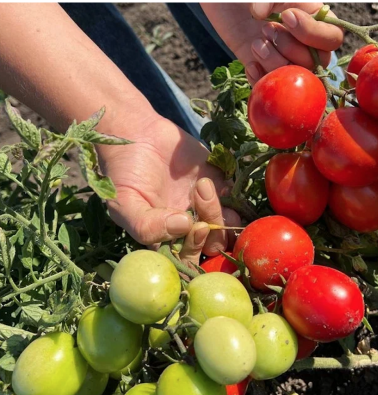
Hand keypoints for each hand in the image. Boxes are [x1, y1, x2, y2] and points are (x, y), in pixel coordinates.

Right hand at [98, 113, 239, 254]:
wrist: (135, 134)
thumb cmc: (124, 174)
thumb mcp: (124, 204)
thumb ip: (146, 226)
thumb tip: (183, 227)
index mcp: (166, 239)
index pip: (189, 260)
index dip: (196, 249)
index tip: (195, 228)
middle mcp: (189, 228)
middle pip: (212, 245)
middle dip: (213, 230)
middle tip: (200, 202)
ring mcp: (205, 208)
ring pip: (227, 225)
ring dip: (220, 210)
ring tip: (202, 184)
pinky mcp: (218, 186)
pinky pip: (236, 200)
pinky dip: (230, 194)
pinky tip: (210, 179)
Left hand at [201, 2, 342, 84]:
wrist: (225, 1)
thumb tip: (260, 16)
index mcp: (314, 19)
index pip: (332, 38)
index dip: (312, 34)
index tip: (286, 16)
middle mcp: (304, 44)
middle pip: (315, 63)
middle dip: (290, 48)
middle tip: (267, 29)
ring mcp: (283, 60)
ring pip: (294, 78)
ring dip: (274, 63)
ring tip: (256, 44)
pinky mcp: (263, 71)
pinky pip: (271, 88)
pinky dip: (260, 80)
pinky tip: (250, 64)